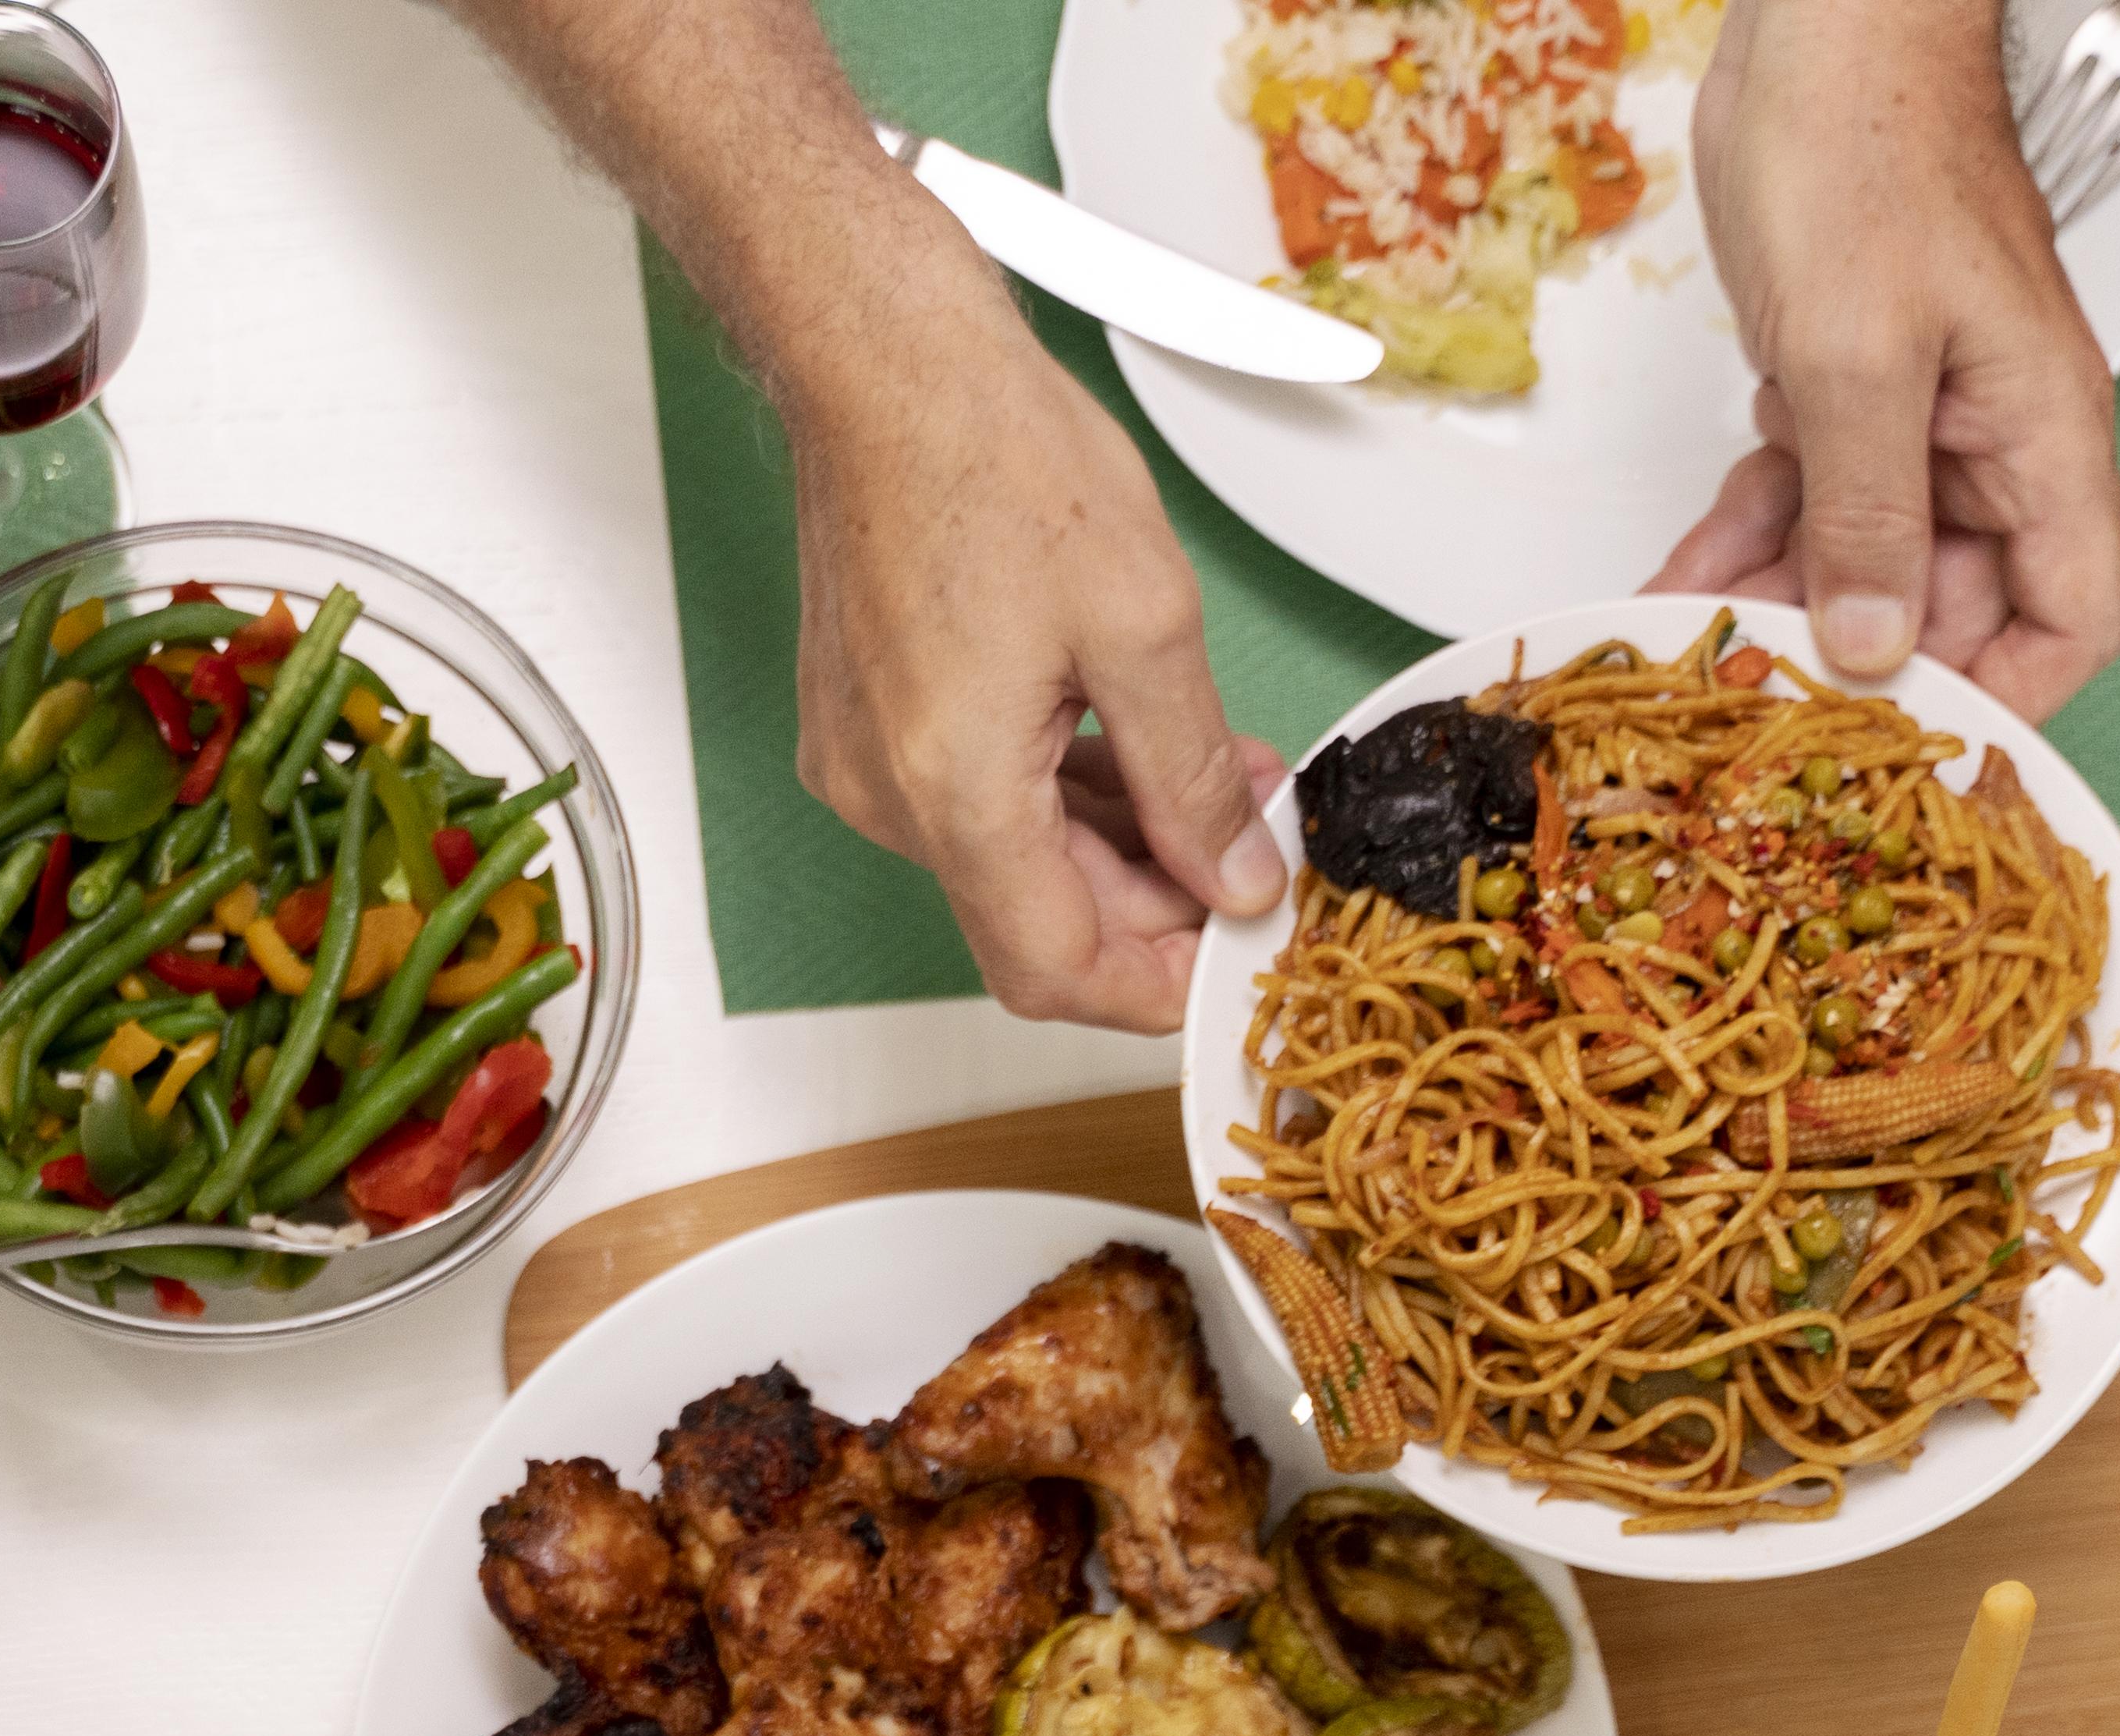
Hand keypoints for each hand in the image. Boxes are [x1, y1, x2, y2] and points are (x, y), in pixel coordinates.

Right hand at [775, 253, 1287, 1031]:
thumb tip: (1234, 877)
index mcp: (953, 791)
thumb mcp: (1146, 622)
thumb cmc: (992, 455)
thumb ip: (1194, 776)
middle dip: (1157, 900)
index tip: (1233, 958)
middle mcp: (889, 798)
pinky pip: (972, 801)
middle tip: (1255, 843)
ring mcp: (867, 764)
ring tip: (1219, 779)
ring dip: (1119, 844)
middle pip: (1035, 923)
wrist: (885, 366)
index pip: (1056, 970)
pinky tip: (1133, 751)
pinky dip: (1058, 796)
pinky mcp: (864, 724)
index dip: (1156, 986)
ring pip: (1009, 863)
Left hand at [1660, 0, 2119, 713]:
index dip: (2011, 696)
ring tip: (1690, 651)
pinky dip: (1743, 541)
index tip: (1914, 744)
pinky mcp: (1841, 392)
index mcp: (2040, 434)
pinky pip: (1806, 502)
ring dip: (1775, 609)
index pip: (2074, 613)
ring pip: (1859, 561)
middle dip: (1852, 661)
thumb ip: (1869, 511)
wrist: (1820, 35)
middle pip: (1949, 605)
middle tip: (1754, 709)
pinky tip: (1678, 576)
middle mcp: (1988, 439)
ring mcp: (1915, 418)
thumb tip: (1876, 645)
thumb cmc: (1870, 148)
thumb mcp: (1859, 356)